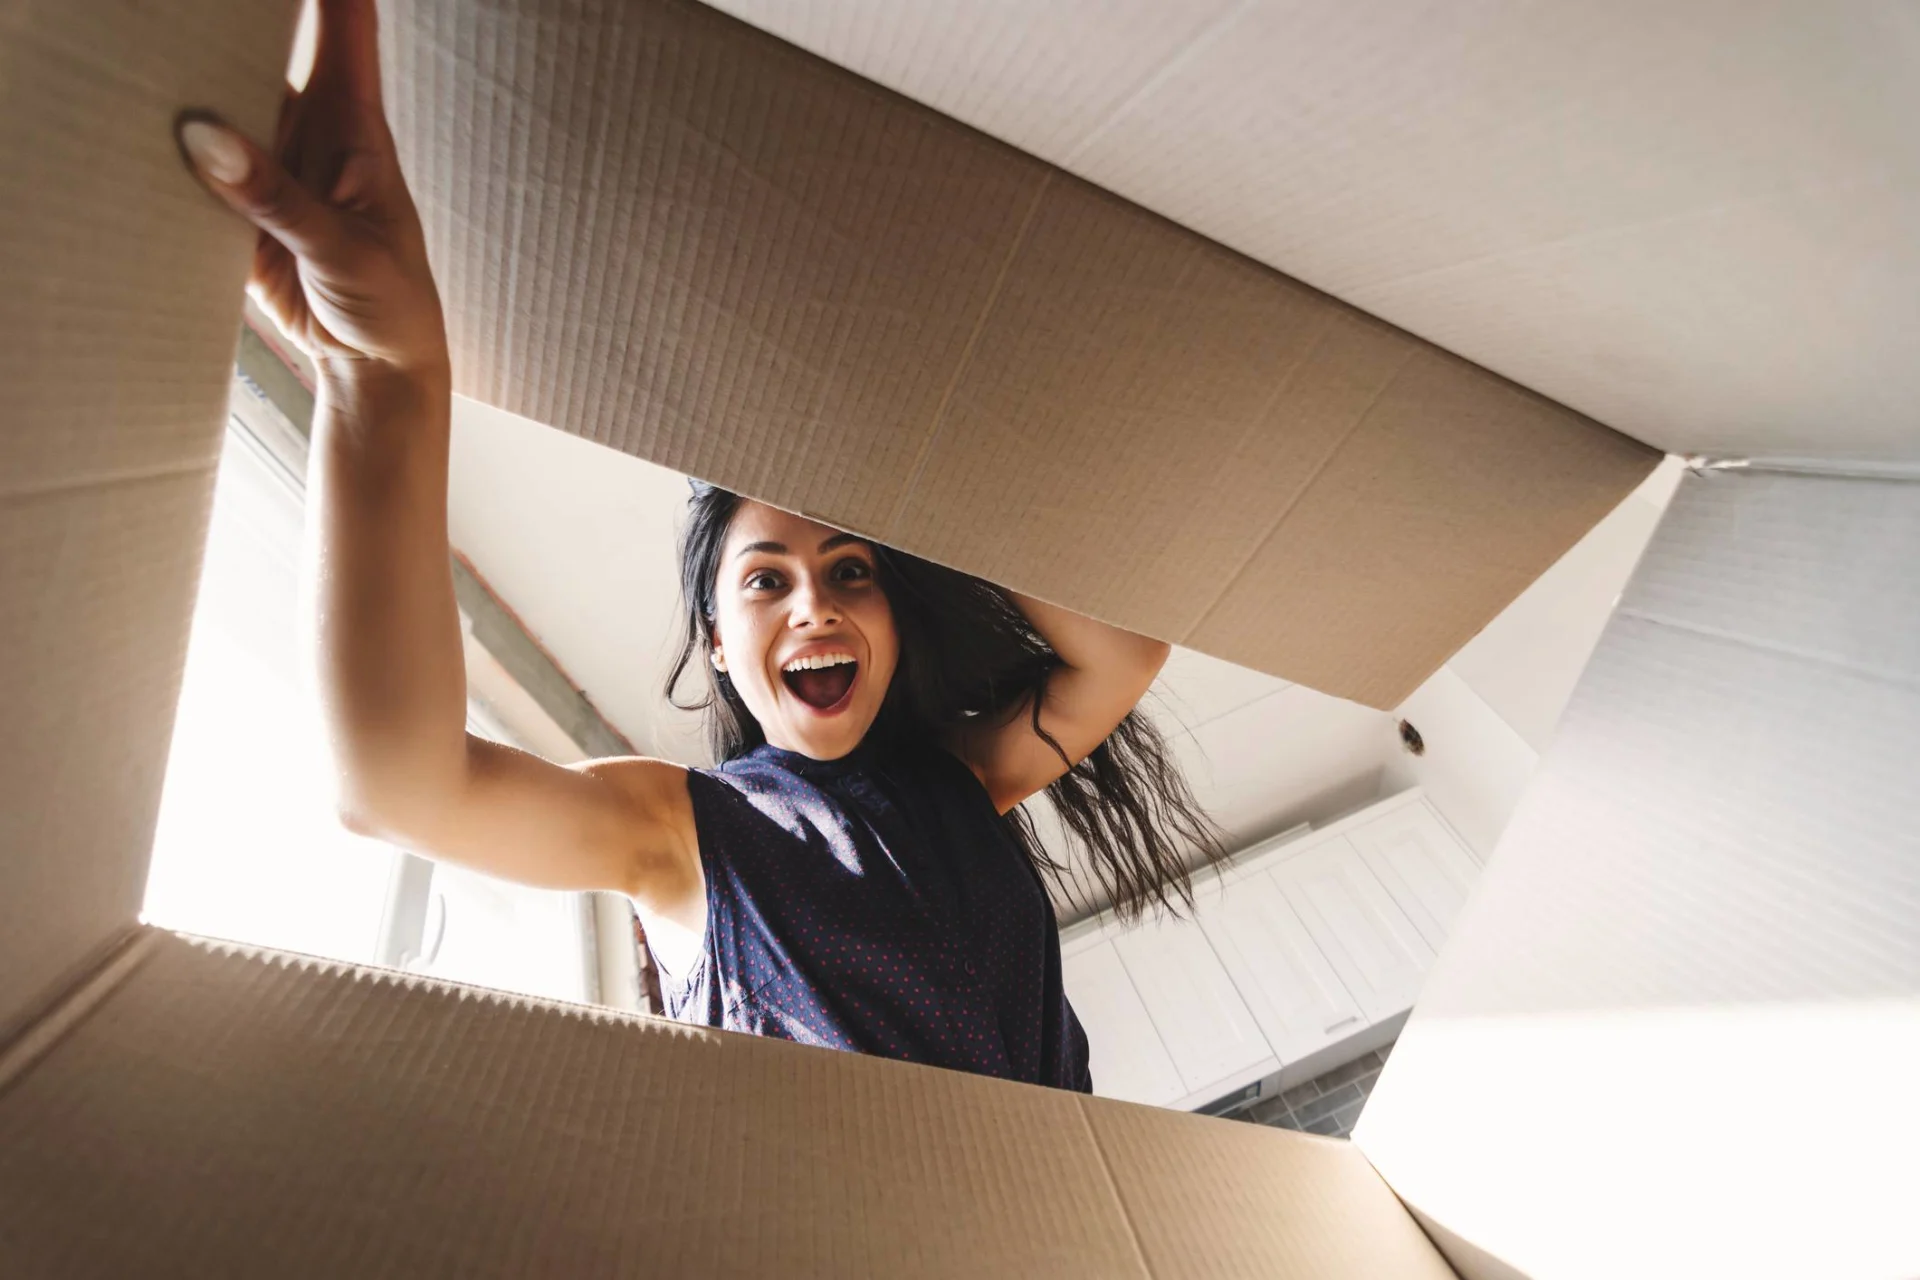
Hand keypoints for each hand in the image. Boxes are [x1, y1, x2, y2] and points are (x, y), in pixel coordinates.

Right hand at [177, 0, 446, 382]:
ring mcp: (269, 168)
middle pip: (262, 55)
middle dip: (225, 34)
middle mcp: (309, 134)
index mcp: (355, 127)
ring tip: (148, 70)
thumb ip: (277, 197)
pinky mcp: (237, 208)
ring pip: (219, 108)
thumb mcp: (343, 250)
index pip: (345, 32)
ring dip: (188, 96)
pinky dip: (169, 158)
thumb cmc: (391, 302)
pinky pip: (195, 170)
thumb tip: (205, 136)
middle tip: (179, 18)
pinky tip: (138, 137)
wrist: (375, 366)